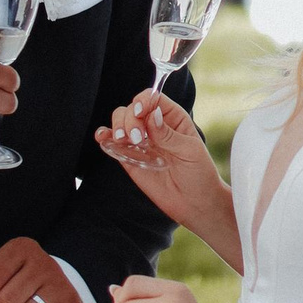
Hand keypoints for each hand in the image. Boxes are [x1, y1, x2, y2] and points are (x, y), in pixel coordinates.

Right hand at [95, 89, 222, 224]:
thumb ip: (168, 134)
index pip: (153, 98)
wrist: (194, 203)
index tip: (140, 112)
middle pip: (132, 108)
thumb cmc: (199, 173)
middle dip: (129, 118)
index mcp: (172, 118)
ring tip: (124, 140)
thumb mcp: (190, 151)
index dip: (144, 101)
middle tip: (137, 137)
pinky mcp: (129, 158)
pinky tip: (103, 138)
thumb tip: (152, 114)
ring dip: (117, 126)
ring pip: (120, 121)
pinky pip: (113, 143)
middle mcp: (154, 126)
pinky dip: (104, 137)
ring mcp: (140, 141)